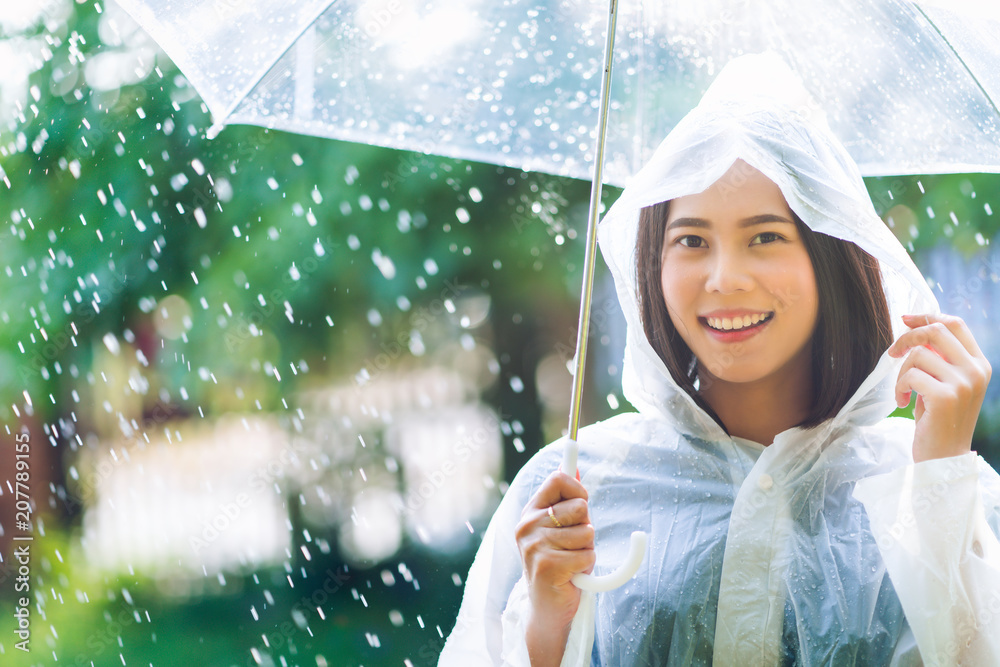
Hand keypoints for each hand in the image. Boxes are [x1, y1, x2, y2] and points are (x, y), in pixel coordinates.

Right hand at [515, 469, 594, 665]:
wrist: (546, 608)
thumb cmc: (560, 564)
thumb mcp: (561, 528)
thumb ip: (567, 501)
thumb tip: (575, 467)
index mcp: (531, 511)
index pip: (558, 479)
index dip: (579, 489)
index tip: (582, 505)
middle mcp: (528, 525)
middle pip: (579, 506)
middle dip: (586, 527)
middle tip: (574, 545)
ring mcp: (535, 545)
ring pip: (587, 533)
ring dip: (587, 549)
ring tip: (572, 561)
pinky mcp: (547, 566)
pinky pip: (587, 555)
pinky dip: (587, 565)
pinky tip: (572, 575)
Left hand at [888, 313, 991, 462]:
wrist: (943, 457)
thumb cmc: (937, 419)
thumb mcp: (944, 382)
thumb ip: (939, 357)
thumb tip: (916, 326)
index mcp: (979, 364)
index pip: (955, 324)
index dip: (927, 317)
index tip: (905, 320)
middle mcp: (976, 370)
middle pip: (937, 331)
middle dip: (907, 338)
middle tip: (892, 353)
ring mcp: (963, 383)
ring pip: (919, 354)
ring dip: (902, 371)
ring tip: (904, 391)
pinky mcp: (946, 396)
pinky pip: (911, 375)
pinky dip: (899, 387)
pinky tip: (903, 402)